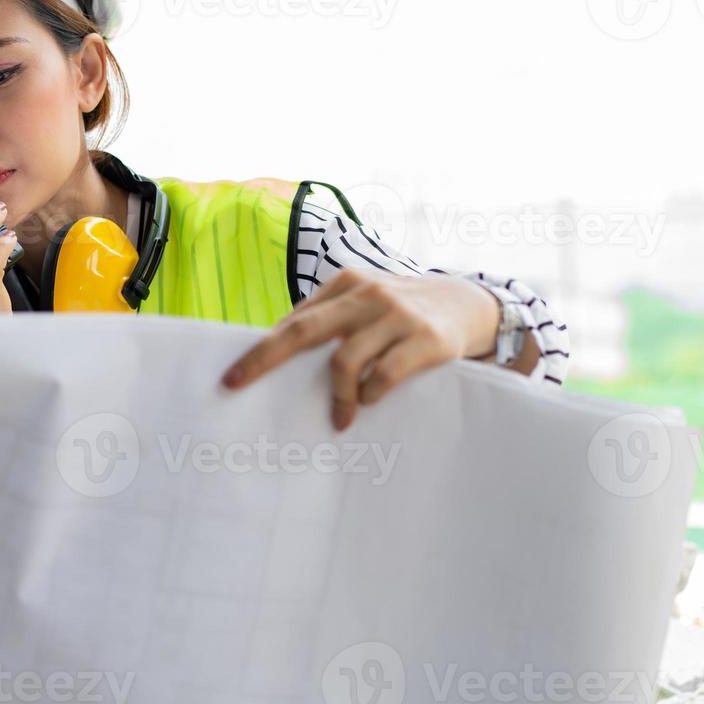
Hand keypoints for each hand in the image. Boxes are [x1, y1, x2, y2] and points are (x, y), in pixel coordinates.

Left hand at [219, 269, 499, 429]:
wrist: (470, 304)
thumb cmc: (402, 313)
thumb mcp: (366, 304)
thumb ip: (331, 322)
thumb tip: (280, 357)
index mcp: (345, 285)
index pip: (293, 320)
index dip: (261, 350)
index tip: (232, 377)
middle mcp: (366, 294)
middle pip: (304, 330)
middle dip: (265, 359)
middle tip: (240, 386)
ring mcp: (396, 314)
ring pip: (345, 359)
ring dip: (337, 396)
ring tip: (340, 419)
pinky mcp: (425, 338)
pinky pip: (386, 374)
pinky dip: (372, 393)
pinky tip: (370, 403)